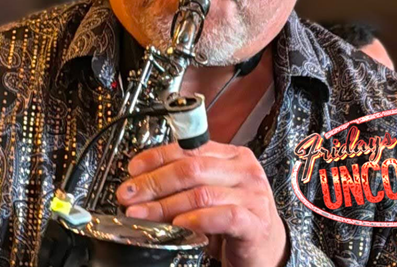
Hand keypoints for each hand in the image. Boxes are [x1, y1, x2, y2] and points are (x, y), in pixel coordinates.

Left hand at [115, 141, 287, 266]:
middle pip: (191, 169)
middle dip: (153, 183)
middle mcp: (244, 171)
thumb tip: (142, 181)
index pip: (189, 147)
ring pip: (201, 193)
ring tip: (143, 214)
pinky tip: (179, 226)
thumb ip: (187, 182)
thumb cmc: (236, 218)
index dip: (156, 157)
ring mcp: (253, 196)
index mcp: (231, 156)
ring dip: (165, 205)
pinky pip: (223, 216)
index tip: (133, 170)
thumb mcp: (211, 192)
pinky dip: (196, 220)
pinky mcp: (256, 223)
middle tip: (129, 195)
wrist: (267, 248)